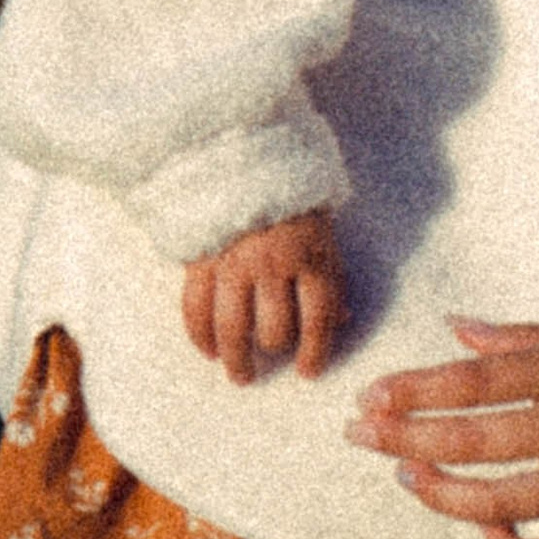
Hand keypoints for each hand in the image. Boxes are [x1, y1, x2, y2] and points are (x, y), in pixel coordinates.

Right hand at [181, 207, 343, 384]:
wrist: (246, 163)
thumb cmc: (293, 207)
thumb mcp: (323, 238)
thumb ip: (331, 280)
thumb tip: (341, 321)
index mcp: (309, 257)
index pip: (317, 320)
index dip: (315, 353)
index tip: (309, 372)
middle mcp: (270, 264)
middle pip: (273, 329)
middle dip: (276, 348)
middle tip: (272, 358)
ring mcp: (231, 264)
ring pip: (232, 328)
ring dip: (236, 360)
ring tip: (241, 374)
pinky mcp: (200, 262)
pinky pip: (196, 310)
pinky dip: (201, 337)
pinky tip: (210, 351)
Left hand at [347, 321, 538, 538]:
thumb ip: (528, 336)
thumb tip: (456, 330)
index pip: (479, 379)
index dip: (417, 390)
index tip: (372, 395)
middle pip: (474, 439)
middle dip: (406, 438)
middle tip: (361, 436)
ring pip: (497, 501)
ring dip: (440, 493)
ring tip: (407, 478)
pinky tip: (483, 532)